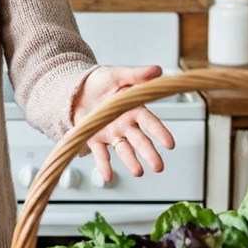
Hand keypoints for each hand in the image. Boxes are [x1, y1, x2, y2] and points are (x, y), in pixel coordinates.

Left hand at [73, 65, 175, 181]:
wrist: (76, 88)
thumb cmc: (100, 81)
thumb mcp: (118, 74)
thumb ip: (137, 75)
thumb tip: (157, 70)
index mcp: (133, 108)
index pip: (150, 121)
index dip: (160, 132)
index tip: (170, 144)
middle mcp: (125, 124)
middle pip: (140, 140)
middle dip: (149, 154)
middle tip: (159, 167)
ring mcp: (111, 133)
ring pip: (124, 150)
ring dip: (131, 161)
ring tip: (138, 172)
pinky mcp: (95, 139)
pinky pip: (101, 154)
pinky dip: (104, 166)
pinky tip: (108, 177)